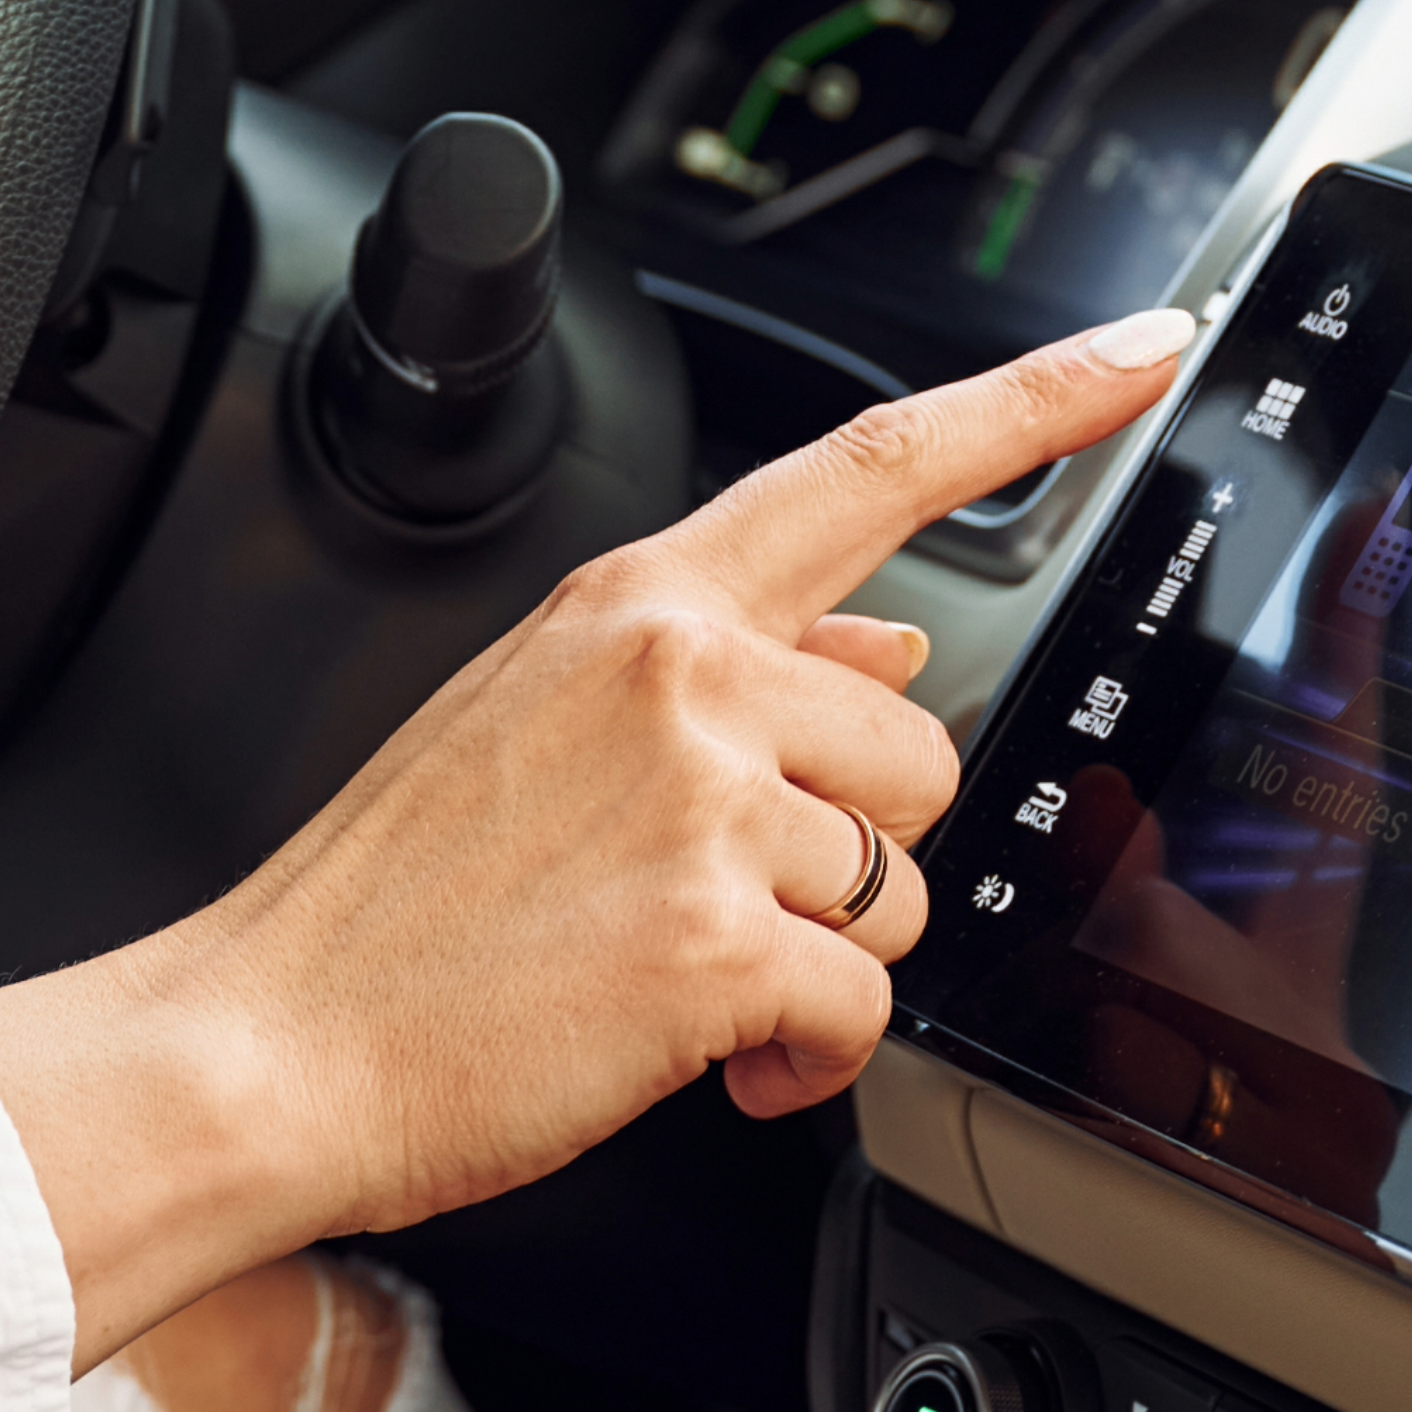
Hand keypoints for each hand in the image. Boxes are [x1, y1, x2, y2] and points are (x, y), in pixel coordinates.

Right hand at [0, 305, 1205, 1369]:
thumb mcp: (539, 721)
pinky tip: (703, 1061)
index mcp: (640, 602)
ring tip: (678, 978)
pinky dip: (797, 1067)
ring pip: (900, 890)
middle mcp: (682, 675)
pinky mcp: (715, 941)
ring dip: (818, 964)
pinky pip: (860, 1013)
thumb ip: (728, 668)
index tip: (1146, 343)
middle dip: (852, 854)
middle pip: (923, 753)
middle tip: (710, 900)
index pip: (874, 464)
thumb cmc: (388, 906)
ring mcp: (703, 803)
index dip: (1040, 399)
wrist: (265, 1041)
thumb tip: (890, 646)